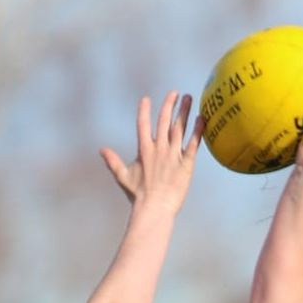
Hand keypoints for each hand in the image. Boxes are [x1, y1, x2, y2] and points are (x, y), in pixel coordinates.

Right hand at [100, 90, 203, 210]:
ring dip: (184, 112)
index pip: (143, 125)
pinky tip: (202, 118)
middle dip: (169, 105)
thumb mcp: (124, 177)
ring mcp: (173, 155)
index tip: (146, 99)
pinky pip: (193, 144)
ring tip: (189, 98)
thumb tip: (101, 150)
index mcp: (144, 151)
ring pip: (180, 128)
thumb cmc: (139, 196)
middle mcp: (159, 149)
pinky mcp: (186, 164)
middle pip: (164, 121)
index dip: (144, 111)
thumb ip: (113, 162)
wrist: (155, 209)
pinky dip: (198, 130)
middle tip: (174, 93)